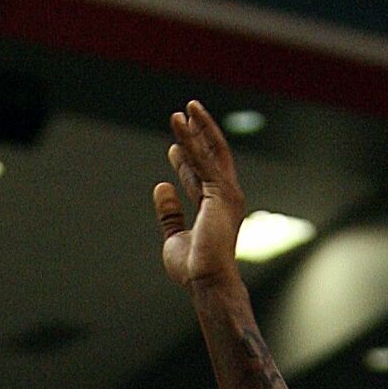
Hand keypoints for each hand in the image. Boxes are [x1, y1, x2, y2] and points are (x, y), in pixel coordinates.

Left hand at [154, 100, 244, 290]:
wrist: (207, 280)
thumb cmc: (194, 268)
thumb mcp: (175, 237)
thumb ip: (169, 214)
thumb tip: (161, 187)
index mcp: (216, 209)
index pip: (200, 177)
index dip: (186, 160)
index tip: (173, 148)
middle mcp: (226, 197)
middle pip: (211, 157)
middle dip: (199, 135)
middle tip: (186, 114)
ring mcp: (226, 193)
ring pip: (210, 152)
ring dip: (196, 129)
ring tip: (185, 108)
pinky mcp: (220, 191)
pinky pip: (202, 158)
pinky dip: (191, 138)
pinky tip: (181, 122)